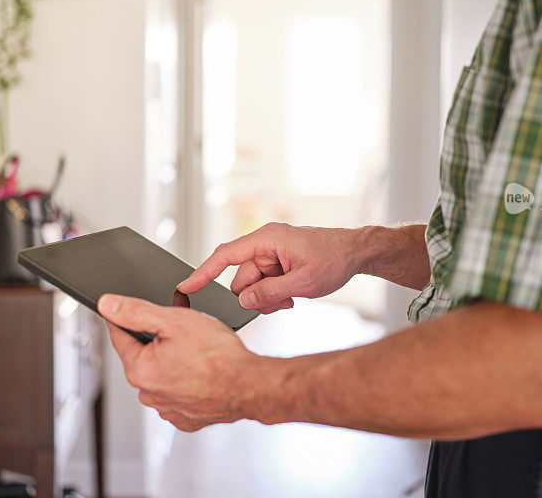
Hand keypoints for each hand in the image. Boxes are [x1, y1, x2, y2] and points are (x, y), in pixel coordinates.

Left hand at [98, 293, 262, 431]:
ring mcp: (167, 409)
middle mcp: (148, 394)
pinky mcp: (185, 418)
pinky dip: (186, 380)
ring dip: (173, 360)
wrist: (250, 386)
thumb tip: (107, 305)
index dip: (129, 317)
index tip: (137, 309)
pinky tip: (202, 371)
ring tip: (199, 350)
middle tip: (183, 329)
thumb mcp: (175, 321)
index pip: (119, 336)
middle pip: (143, 355)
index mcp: (139, 369)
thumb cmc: (219, 355)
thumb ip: (136, 312)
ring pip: (162, 374)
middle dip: (159, 339)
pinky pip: (178, 393)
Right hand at [177, 223, 364, 313]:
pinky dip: (273, 294)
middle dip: (255, 296)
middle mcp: (265, 244)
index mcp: (267, 239)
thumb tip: (243, 300)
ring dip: (266, 297)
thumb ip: (270, 292)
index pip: (225, 255)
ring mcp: (270, 254)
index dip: (203, 272)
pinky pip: (263, 284)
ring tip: (291, 298)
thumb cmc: (334, 259)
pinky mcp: (276, 262)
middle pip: (240, 278)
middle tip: (282, 302)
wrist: (356, 253)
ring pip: (252, 285)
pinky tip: (291, 296)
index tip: (185, 286)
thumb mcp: (303, 282)